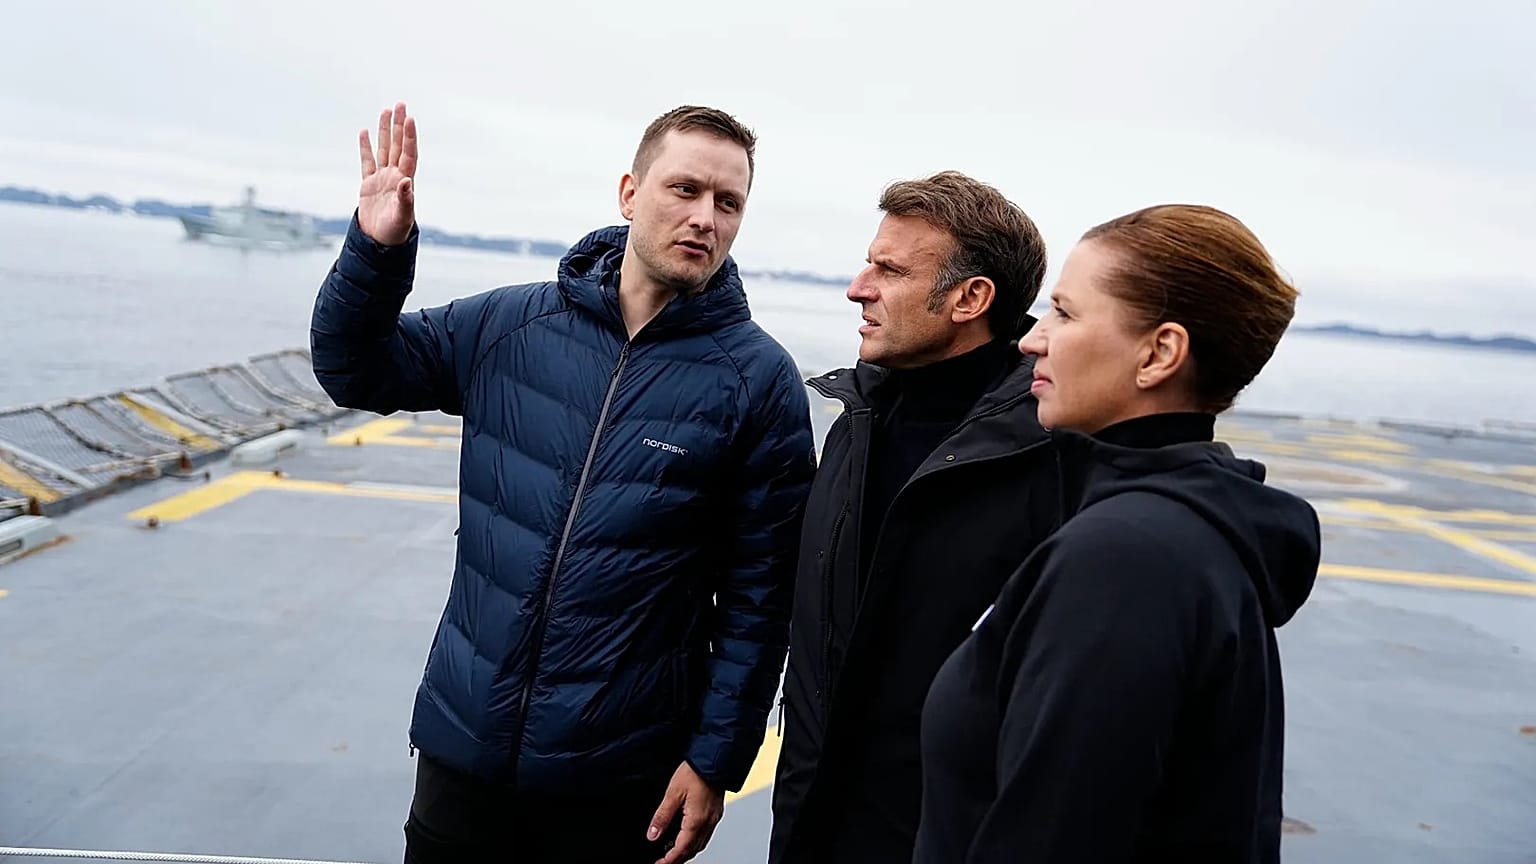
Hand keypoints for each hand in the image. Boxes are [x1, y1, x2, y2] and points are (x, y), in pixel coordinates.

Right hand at [356, 101, 417, 245]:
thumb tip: (406, 181)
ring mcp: (382, 179)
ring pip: (384, 149)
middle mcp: (395, 176)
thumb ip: (405, 199)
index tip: (409, 119)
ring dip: (385, 131)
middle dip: (399, 126)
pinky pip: (367, 161)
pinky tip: (365, 132)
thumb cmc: (395, 232)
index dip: (409, 137)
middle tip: (400, 104)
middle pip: (398, 145)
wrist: (380, 243)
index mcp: (405, 182)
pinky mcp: (369, 184)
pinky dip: (366, 147)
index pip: (409, 154)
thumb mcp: (402, 217)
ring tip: (386, 111)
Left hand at [648, 761, 723, 863]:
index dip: (669, 860)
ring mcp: (714, 818)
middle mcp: (708, 822)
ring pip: (700, 844)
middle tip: (664, 862)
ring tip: (672, 853)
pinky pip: (706, 834)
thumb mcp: (673, 793)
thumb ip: (662, 816)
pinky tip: (687, 837)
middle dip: (678, 859)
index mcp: (696, 820)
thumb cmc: (695, 772)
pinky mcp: (716, 812)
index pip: (681, 849)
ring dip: (687, 851)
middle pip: (692, 850)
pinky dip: (695, 841)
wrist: (714, 759)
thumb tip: (653, 834)